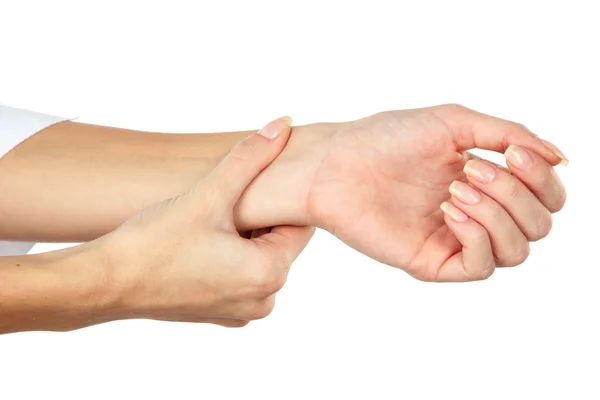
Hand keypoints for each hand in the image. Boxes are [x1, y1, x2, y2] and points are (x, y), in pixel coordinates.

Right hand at [101, 117, 313, 326]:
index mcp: (270, 275)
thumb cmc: (154, 243)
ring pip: (258, 257)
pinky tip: (204, 239)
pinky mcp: (221, 313)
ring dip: (244, 235)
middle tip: (230, 197)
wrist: (105, 282)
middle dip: (261, 216)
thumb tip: (283, 125)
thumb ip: (250, 158)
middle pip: (279, 242)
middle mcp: (263, 301)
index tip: (266, 180)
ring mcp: (241, 312)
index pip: (300, 226)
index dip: (284, 199)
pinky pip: (239, 275)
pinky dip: (230, 255)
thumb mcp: (208, 195)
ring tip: (214, 218)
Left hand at [302, 104, 566, 280]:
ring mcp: (455, 240)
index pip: (545, 198)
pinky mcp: (432, 262)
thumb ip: (509, 135)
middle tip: (474, 170)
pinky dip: (478, 236)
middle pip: (539, 226)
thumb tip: (561, 157)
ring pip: (517, 251)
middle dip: (518, 195)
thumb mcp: (454, 123)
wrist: (337, 162)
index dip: (543, 179)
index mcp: (485, 182)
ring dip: (499, 215)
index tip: (514, 154)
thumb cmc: (387, 138)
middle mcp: (476, 214)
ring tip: (457, 189)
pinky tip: (450, 210)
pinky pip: (480, 267)